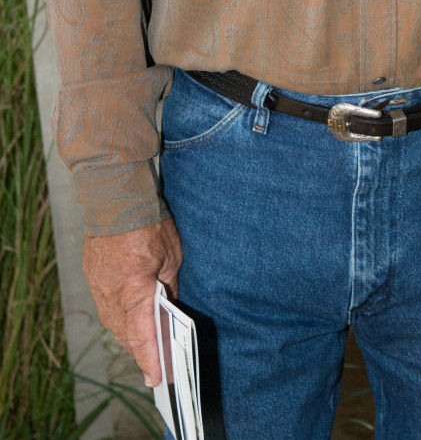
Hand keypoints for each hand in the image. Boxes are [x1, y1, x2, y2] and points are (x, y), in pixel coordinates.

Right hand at [82, 217, 182, 385]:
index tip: (157, 378)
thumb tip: (168, 306)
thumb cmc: (149, 224)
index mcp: (134, 291)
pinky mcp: (92, 277)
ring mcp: (98, 287)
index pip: (142, 334)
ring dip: (128, 335)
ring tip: (144, 345)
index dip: (150, 358)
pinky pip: (106, 306)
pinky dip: (119, 316)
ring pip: (114, 322)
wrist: (116, 198)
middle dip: (140, 351)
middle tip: (156, 364)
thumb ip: (169, 285)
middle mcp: (112, 295)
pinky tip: (129, 318)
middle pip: (125, 333)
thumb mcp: (172, 256)